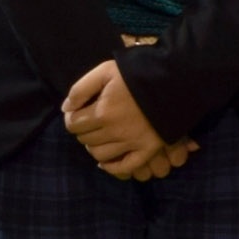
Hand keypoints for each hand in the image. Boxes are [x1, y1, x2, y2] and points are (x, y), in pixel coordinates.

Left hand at [63, 59, 193, 179]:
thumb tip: (66, 108)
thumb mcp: (105, 71)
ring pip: (100, 155)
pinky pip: (125, 167)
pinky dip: (112, 167)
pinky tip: (107, 162)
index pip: (73, 124)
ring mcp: (132, 143)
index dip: (72, 118)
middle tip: (90, 121)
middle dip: (83, 130)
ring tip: (100, 137)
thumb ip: (81, 88)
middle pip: (85, 139)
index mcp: (102, 112)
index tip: (78, 112)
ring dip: (95, 147)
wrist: (172, 78)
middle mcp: (114, 131)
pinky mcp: (148, 149)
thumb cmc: (136, 72)